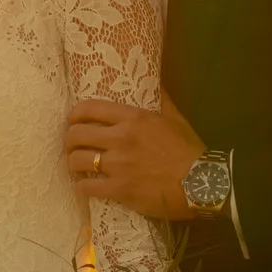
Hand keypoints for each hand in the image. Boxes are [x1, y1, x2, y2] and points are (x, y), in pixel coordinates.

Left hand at [66, 91, 206, 220]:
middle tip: (73, 146)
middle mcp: (121, 138)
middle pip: (77, 134)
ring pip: (77, 161)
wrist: (202, 184)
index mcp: (133, 118)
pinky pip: (86, 187)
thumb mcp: (176, 119)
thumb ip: (162, 99)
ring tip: (77, 166)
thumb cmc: (190, 151)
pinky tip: (85, 187)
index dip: (74, 114)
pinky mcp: (119, 189)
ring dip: (73, 164)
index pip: (90, 108)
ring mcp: (118, 165)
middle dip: (70, 140)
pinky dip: (81, 188)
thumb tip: (156, 82)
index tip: (73, 121)